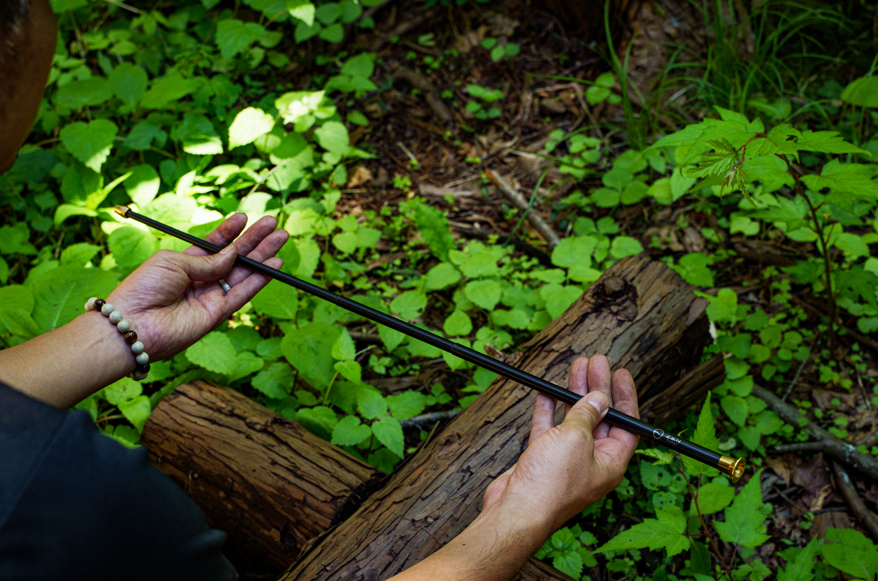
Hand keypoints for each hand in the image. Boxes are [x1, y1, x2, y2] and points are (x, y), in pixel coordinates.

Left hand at [107, 213, 288, 361]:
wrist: (134, 323)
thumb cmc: (144, 288)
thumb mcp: (174, 262)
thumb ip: (207, 260)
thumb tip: (233, 253)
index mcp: (186, 264)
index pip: (214, 245)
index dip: (230, 231)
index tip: (245, 217)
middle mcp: (201, 280)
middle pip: (235, 257)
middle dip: (255, 240)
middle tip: (274, 225)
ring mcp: (211, 296)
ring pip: (244, 273)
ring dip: (264, 256)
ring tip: (281, 237)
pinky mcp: (218, 314)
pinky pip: (243, 293)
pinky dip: (260, 280)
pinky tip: (275, 265)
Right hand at [481, 355, 638, 532]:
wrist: (516, 510)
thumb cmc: (550, 485)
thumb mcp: (576, 439)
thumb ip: (586, 414)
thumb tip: (598, 398)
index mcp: (610, 462)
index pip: (626, 424)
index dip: (624, 397)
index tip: (620, 373)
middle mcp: (591, 461)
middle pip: (599, 417)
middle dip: (597, 388)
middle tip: (595, 363)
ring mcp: (566, 460)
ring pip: (573, 419)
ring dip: (573, 394)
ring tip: (575, 368)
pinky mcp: (542, 459)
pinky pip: (549, 429)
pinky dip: (548, 410)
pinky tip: (547, 392)